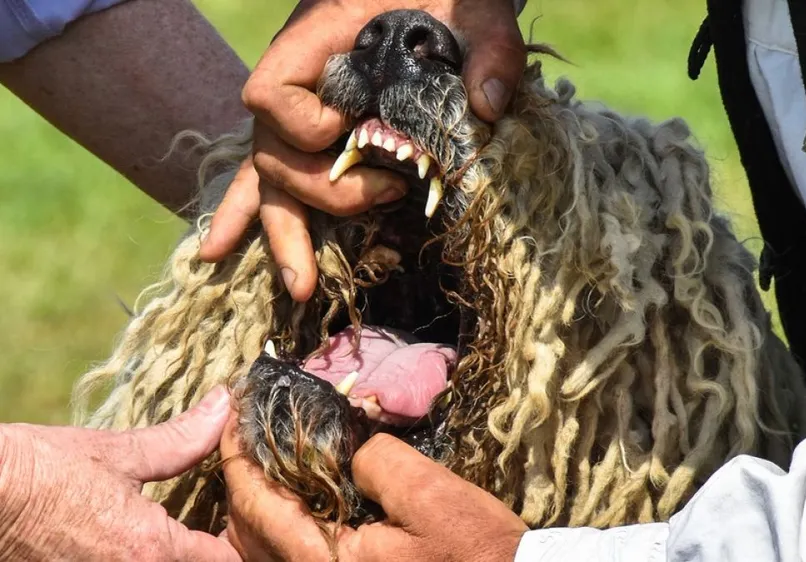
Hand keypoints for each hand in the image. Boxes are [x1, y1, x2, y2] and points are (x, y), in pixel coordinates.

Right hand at [0, 386, 237, 560]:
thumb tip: (223, 408)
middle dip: (200, 551)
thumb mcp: (116, 452)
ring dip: (167, 555)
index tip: (229, 521)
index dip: (232, 542)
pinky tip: (121, 539)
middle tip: (200, 525)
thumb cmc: (40, 472)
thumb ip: (181, 440)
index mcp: (149, 549)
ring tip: (166, 530)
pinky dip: (132, 559)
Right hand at [200, 0, 526, 302]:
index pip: (270, 92)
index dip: (301, 125)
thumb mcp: (477, 10)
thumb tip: (487, 107)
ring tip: (300, 289)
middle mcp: (299, 82)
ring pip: (271, 181)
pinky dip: (254, 216)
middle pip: (272, 152)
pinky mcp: (318, 137)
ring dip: (283, 236)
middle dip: (320, 194)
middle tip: (385, 198)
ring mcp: (304, 114)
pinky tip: (219, 254)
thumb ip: (489, 50)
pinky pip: (275, 180)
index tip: (349, 130)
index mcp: (319, 42)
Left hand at [220, 427, 526, 561]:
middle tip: (256, 430)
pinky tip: (309, 493)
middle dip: (244, 475)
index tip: (237, 411)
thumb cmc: (475, 552)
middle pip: (247, 530)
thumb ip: (375, 460)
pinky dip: (287, 520)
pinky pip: (295, 554)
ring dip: (262, 500)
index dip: (238, 453)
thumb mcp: (430, 495)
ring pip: (264, 548)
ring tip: (278, 455)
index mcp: (324, 558)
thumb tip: (347, 444)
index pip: (254, 502)